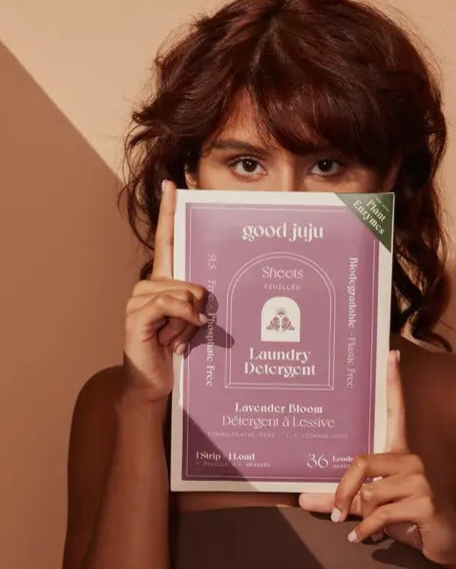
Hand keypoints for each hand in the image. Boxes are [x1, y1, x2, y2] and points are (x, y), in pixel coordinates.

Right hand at [122, 180, 207, 403]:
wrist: (152, 382)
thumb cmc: (175, 351)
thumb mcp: (192, 322)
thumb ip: (197, 302)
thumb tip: (205, 296)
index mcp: (163, 282)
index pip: (166, 239)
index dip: (169, 212)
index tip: (174, 185)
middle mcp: (149, 285)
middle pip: (192, 281)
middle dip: (199, 311)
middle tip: (189, 334)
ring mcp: (139, 299)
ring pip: (185, 294)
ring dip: (190, 323)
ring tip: (178, 341)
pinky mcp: (137, 315)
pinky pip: (171, 305)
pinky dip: (183, 321)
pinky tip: (177, 340)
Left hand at [299, 350, 455, 568]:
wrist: (448, 545)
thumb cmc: (408, 520)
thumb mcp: (371, 508)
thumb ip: (341, 500)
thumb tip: (301, 499)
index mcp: (400, 452)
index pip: (396, 410)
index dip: (394, 382)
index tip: (392, 353)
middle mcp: (411, 458)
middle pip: (362, 462)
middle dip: (343, 491)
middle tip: (336, 514)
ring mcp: (421, 479)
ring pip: (370, 493)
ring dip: (360, 517)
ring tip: (361, 528)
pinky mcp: (426, 502)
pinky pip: (381, 514)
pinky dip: (366, 531)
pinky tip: (362, 539)